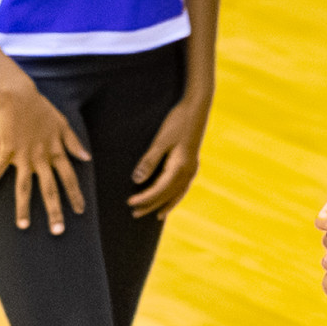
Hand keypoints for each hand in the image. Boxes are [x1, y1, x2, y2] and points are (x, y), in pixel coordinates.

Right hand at [0, 78, 90, 233]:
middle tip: (58, 232)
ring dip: (24, 208)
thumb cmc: (41, 109)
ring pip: (25, 187)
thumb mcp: (63, 125)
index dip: (75, 196)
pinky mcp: (6, 150)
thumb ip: (74, 143)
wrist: (19, 94)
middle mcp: (42, 158)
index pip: (69, 179)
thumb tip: (87, 159)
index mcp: (57, 153)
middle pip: (50, 190)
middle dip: (55, 211)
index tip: (80, 212)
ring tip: (24, 226)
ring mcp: (23, 156)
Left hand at [128, 96, 210, 218]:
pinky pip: (182, 187)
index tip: (130, 203)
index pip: (159, 190)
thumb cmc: (177, 122)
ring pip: (177, 194)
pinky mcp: (192, 165)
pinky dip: (175, 196)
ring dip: (165, 204)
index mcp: (180, 168)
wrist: (197, 110)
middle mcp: (188, 173)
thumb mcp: (161, 141)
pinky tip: (170, 198)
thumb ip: (149, 161)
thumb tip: (136, 180)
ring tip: (156, 215)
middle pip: (167, 195)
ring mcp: (192, 170)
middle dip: (151, 205)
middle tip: (135, 214)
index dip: (144, 198)